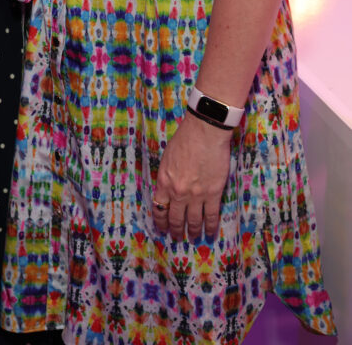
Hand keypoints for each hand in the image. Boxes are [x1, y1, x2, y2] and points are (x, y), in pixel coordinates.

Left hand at [152, 110, 232, 239]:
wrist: (205, 132)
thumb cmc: (185, 139)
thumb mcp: (167, 158)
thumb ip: (167, 176)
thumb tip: (169, 188)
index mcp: (164, 182)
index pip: (159, 208)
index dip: (160, 221)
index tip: (162, 229)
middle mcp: (178, 193)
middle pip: (175, 218)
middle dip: (176, 230)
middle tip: (177, 238)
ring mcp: (196, 195)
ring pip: (193, 221)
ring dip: (193, 232)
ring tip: (194, 239)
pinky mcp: (213, 194)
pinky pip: (211, 216)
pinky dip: (211, 227)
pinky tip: (210, 234)